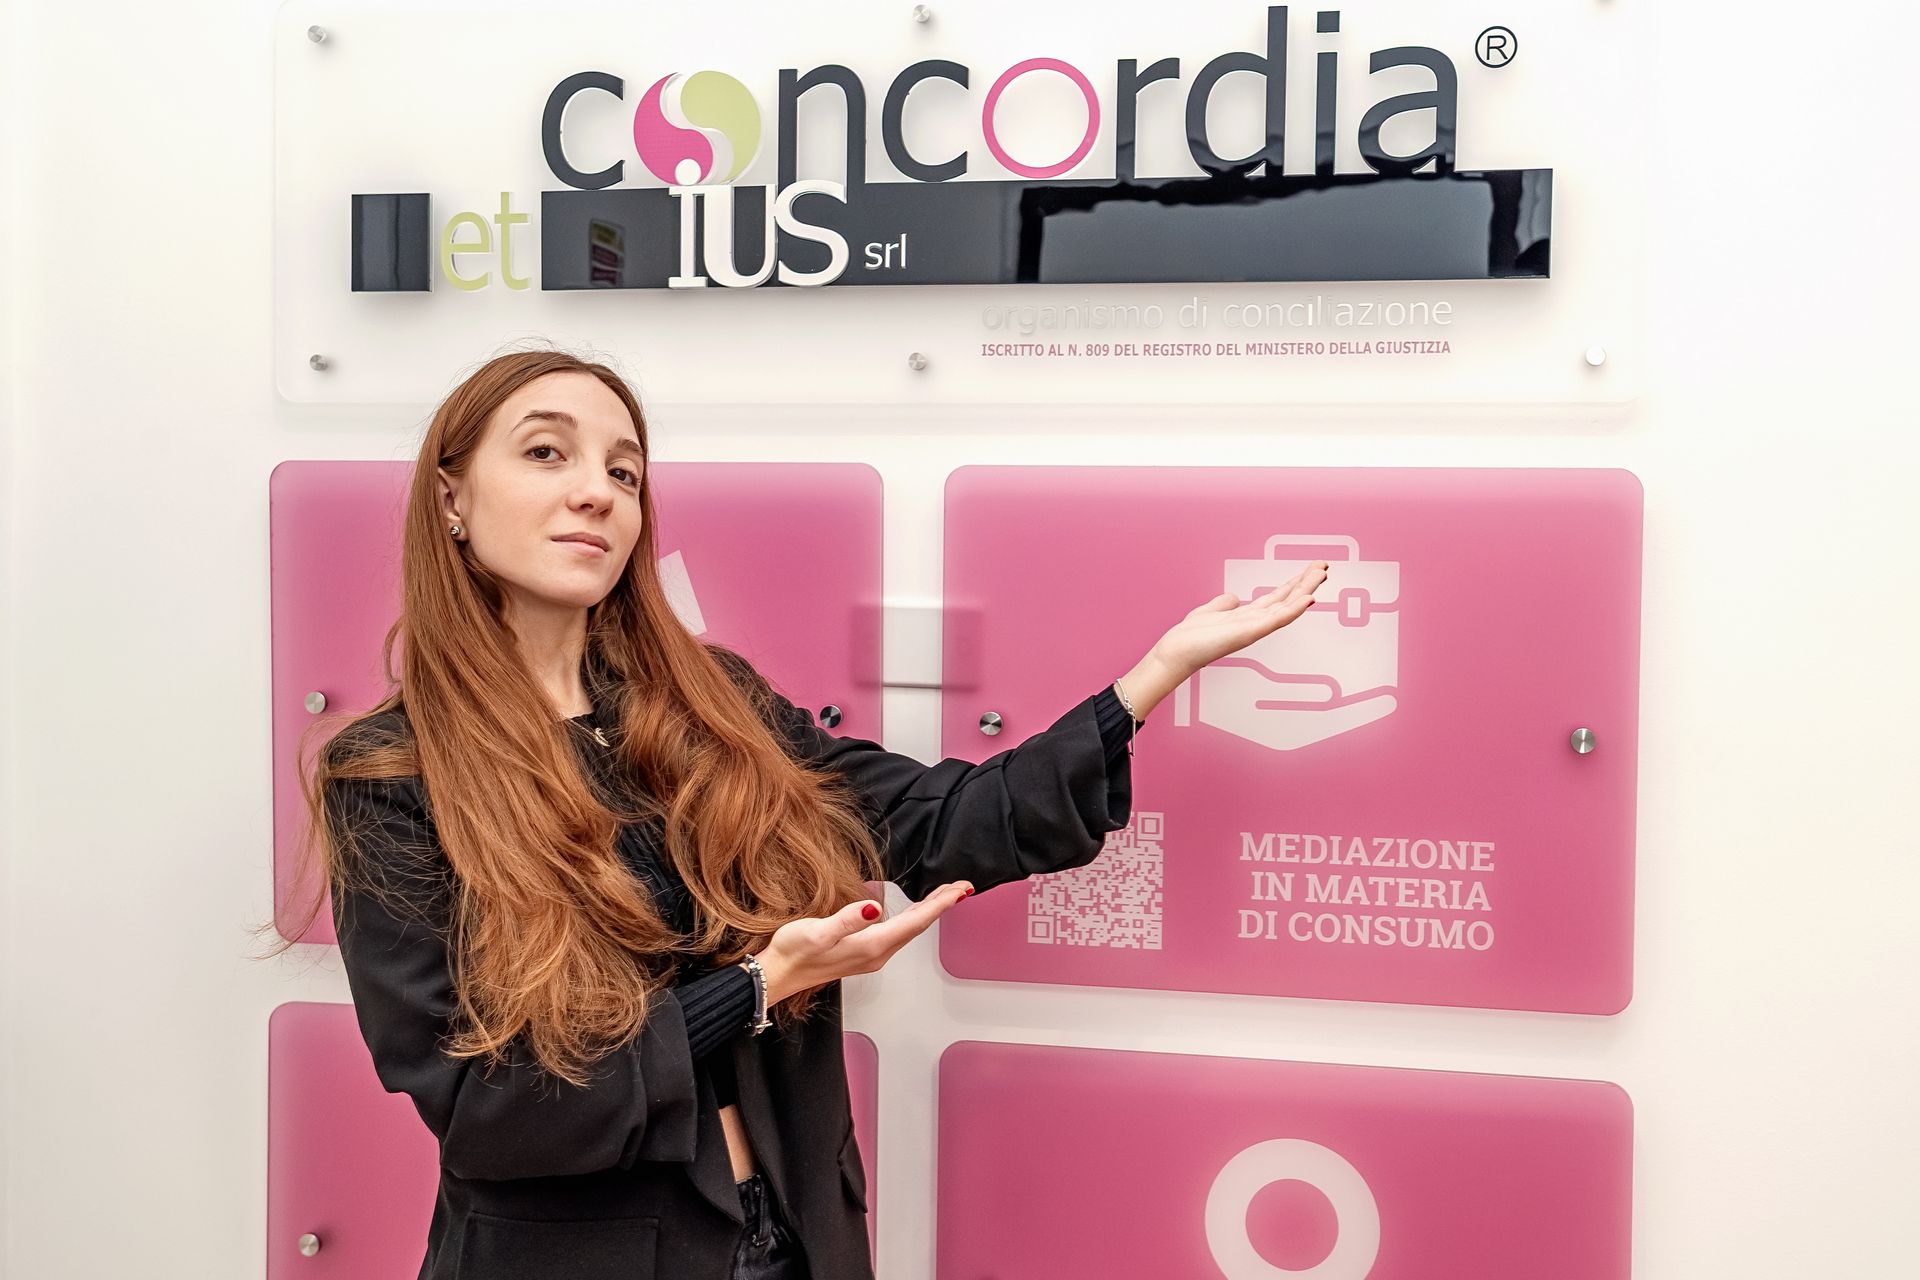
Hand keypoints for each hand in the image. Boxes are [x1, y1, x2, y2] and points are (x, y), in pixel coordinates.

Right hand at [754, 881, 974, 1004]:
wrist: (776, 976)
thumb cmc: (792, 952)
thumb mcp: (817, 932)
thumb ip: (847, 920)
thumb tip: (874, 908)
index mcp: (871, 946)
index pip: (914, 922)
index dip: (939, 905)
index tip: (960, 891)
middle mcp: (877, 954)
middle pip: (917, 926)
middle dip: (941, 906)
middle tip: (962, 887)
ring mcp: (871, 956)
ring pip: (909, 931)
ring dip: (929, 912)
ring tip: (946, 896)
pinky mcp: (862, 954)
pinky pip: (897, 934)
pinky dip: (912, 919)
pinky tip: (913, 912)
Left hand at [1150, 560, 1330, 677]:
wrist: (1177, 651)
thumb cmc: (1191, 637)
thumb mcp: (1210, 611)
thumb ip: (1224, 604)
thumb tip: (1234, 597)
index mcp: (1248, 616)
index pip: (1277, 597)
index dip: (1294, 583)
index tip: (1310, 569)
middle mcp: (1255, 622)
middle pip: (1287, 599)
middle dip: (1306, 582)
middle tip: (1324, 566)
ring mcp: (1255, 628)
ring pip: (1287, 606)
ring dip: (1305, 590)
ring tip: (1321, 575)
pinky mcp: (1250, 632)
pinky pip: (1276, 620)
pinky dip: (1294, 610)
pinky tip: (1308, 599)